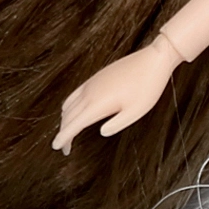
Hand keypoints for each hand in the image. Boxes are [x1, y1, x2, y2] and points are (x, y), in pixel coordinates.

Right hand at [53, 41, 179, 153]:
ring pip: (69, 104)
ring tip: (69, 132)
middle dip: (64, 132)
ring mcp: (91, 84)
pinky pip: (75, 94)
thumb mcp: (136, 112)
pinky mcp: (95, 77)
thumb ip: (117, 124)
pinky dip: (69, 106)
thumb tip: (101, 132)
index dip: (63, 137)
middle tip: (64, 148)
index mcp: (98, 104)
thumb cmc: (148, 87)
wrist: (153, 61)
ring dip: (65, 119)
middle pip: (68, 116)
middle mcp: (90, 93)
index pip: (73, 124)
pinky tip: (74, 111)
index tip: (56, 147)